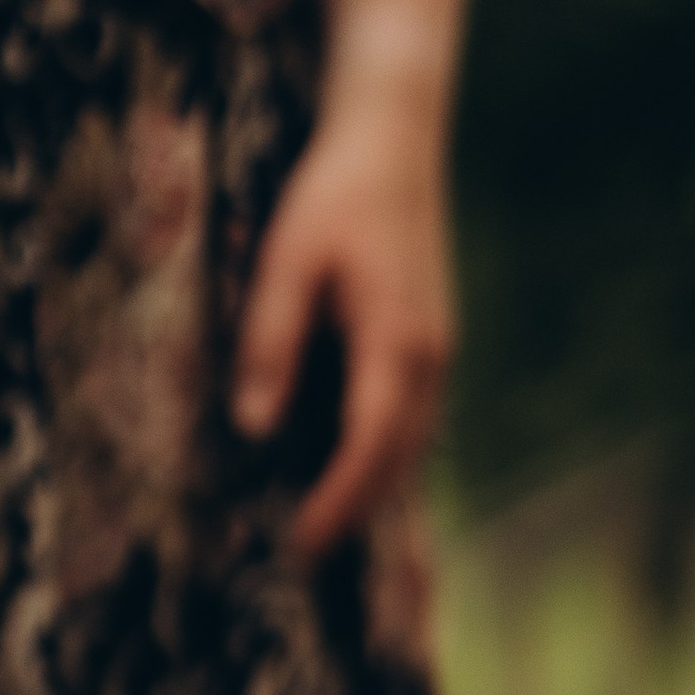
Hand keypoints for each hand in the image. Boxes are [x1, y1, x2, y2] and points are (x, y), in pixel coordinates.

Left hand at [231, 94, 452, 552]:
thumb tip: (255, 427)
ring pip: (411, 444)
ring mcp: (439, 352)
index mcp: (395, 343)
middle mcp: (429, 358)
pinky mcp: (432, 342)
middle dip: (355, 511)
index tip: (301, 542)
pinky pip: (413, 419)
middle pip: (397, 460)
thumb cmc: (334, 193)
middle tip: (305, 556)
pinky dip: (385, 454)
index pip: (369, 447)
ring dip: (373, 488)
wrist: (394, 139)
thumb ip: (271, 343)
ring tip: (326, 525)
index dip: (336, 501)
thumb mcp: (285, 260)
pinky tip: (352, 467)